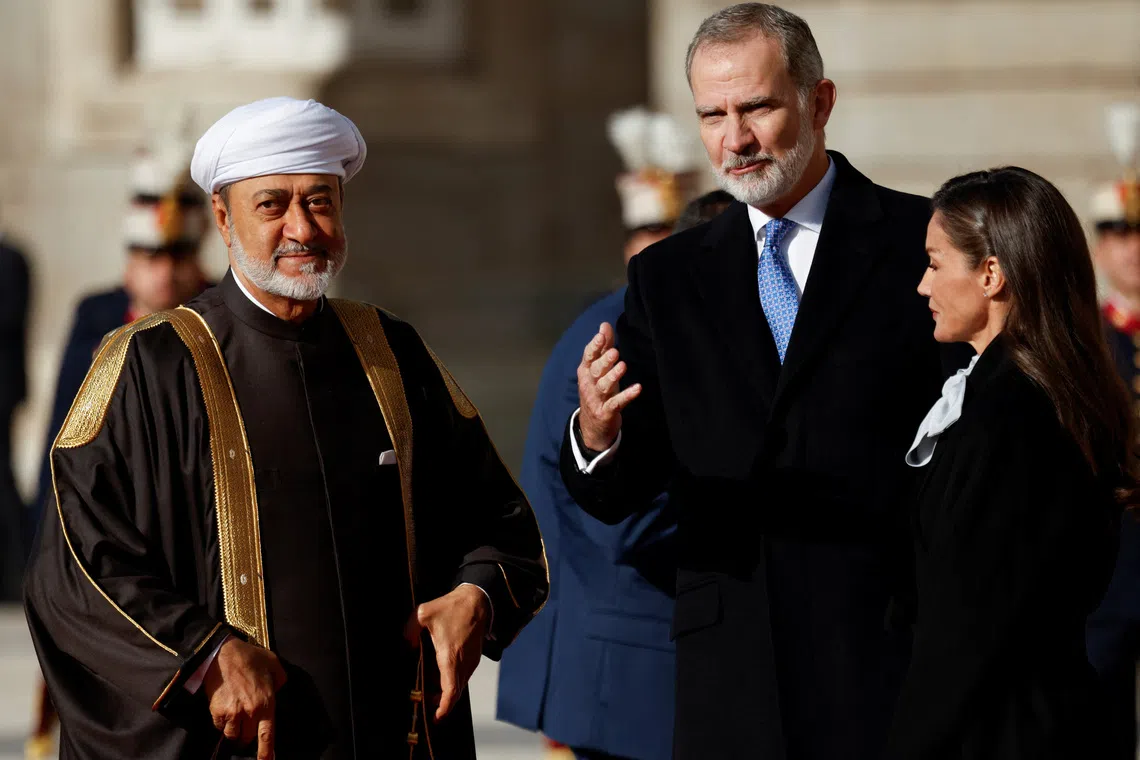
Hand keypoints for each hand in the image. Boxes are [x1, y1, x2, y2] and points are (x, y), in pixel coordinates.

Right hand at [203, 638, 286, 759]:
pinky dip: (222, 722)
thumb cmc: (249, 657)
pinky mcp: (216, 712)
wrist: (221, 653)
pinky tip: (225, 708)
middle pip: (248, 738)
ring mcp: (232, 714)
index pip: (267, 734)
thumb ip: (279, 681)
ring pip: (233, 735)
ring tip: (235, 715)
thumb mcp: (274, 664)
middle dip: (248, 735)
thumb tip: (277, 691)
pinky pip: (220, 727)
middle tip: (247, 722)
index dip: (267, 752)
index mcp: (266, 703)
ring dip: (234, 730)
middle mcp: (249, 712)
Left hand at [404, 585, 489, 721]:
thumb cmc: (452, 607)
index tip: (436, 716)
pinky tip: (442, 676)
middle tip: (428, 705)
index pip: (451, 691)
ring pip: (460, 684)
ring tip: (432, 693)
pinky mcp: (474, 657)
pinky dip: (454, 681)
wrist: (477, 600)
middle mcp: (464, 663)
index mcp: (451, 657)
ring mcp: (471, 661)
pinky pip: (464, 675)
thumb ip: (409, 631)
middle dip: (442, 702)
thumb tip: (405, 646)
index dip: (444, 707)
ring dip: (448, 691)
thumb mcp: (423, 614)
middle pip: (455, 692)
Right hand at [577, 322, 640, 450]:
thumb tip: (604, 325)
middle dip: (604, 361)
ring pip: (603, 386)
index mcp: (586, 372)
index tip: (601, 335)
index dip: (594, 346)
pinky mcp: (606, 412)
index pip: (588, 356)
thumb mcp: (599, 370)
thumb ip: (602, 347)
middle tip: (614, 352)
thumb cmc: (597, 392)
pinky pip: (616, 403)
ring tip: (623, 366)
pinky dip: (626, 396)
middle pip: (595, 370)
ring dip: (613, 376)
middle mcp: (589, 384)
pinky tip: (637, 388)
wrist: (592, 427)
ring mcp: (596, 399)